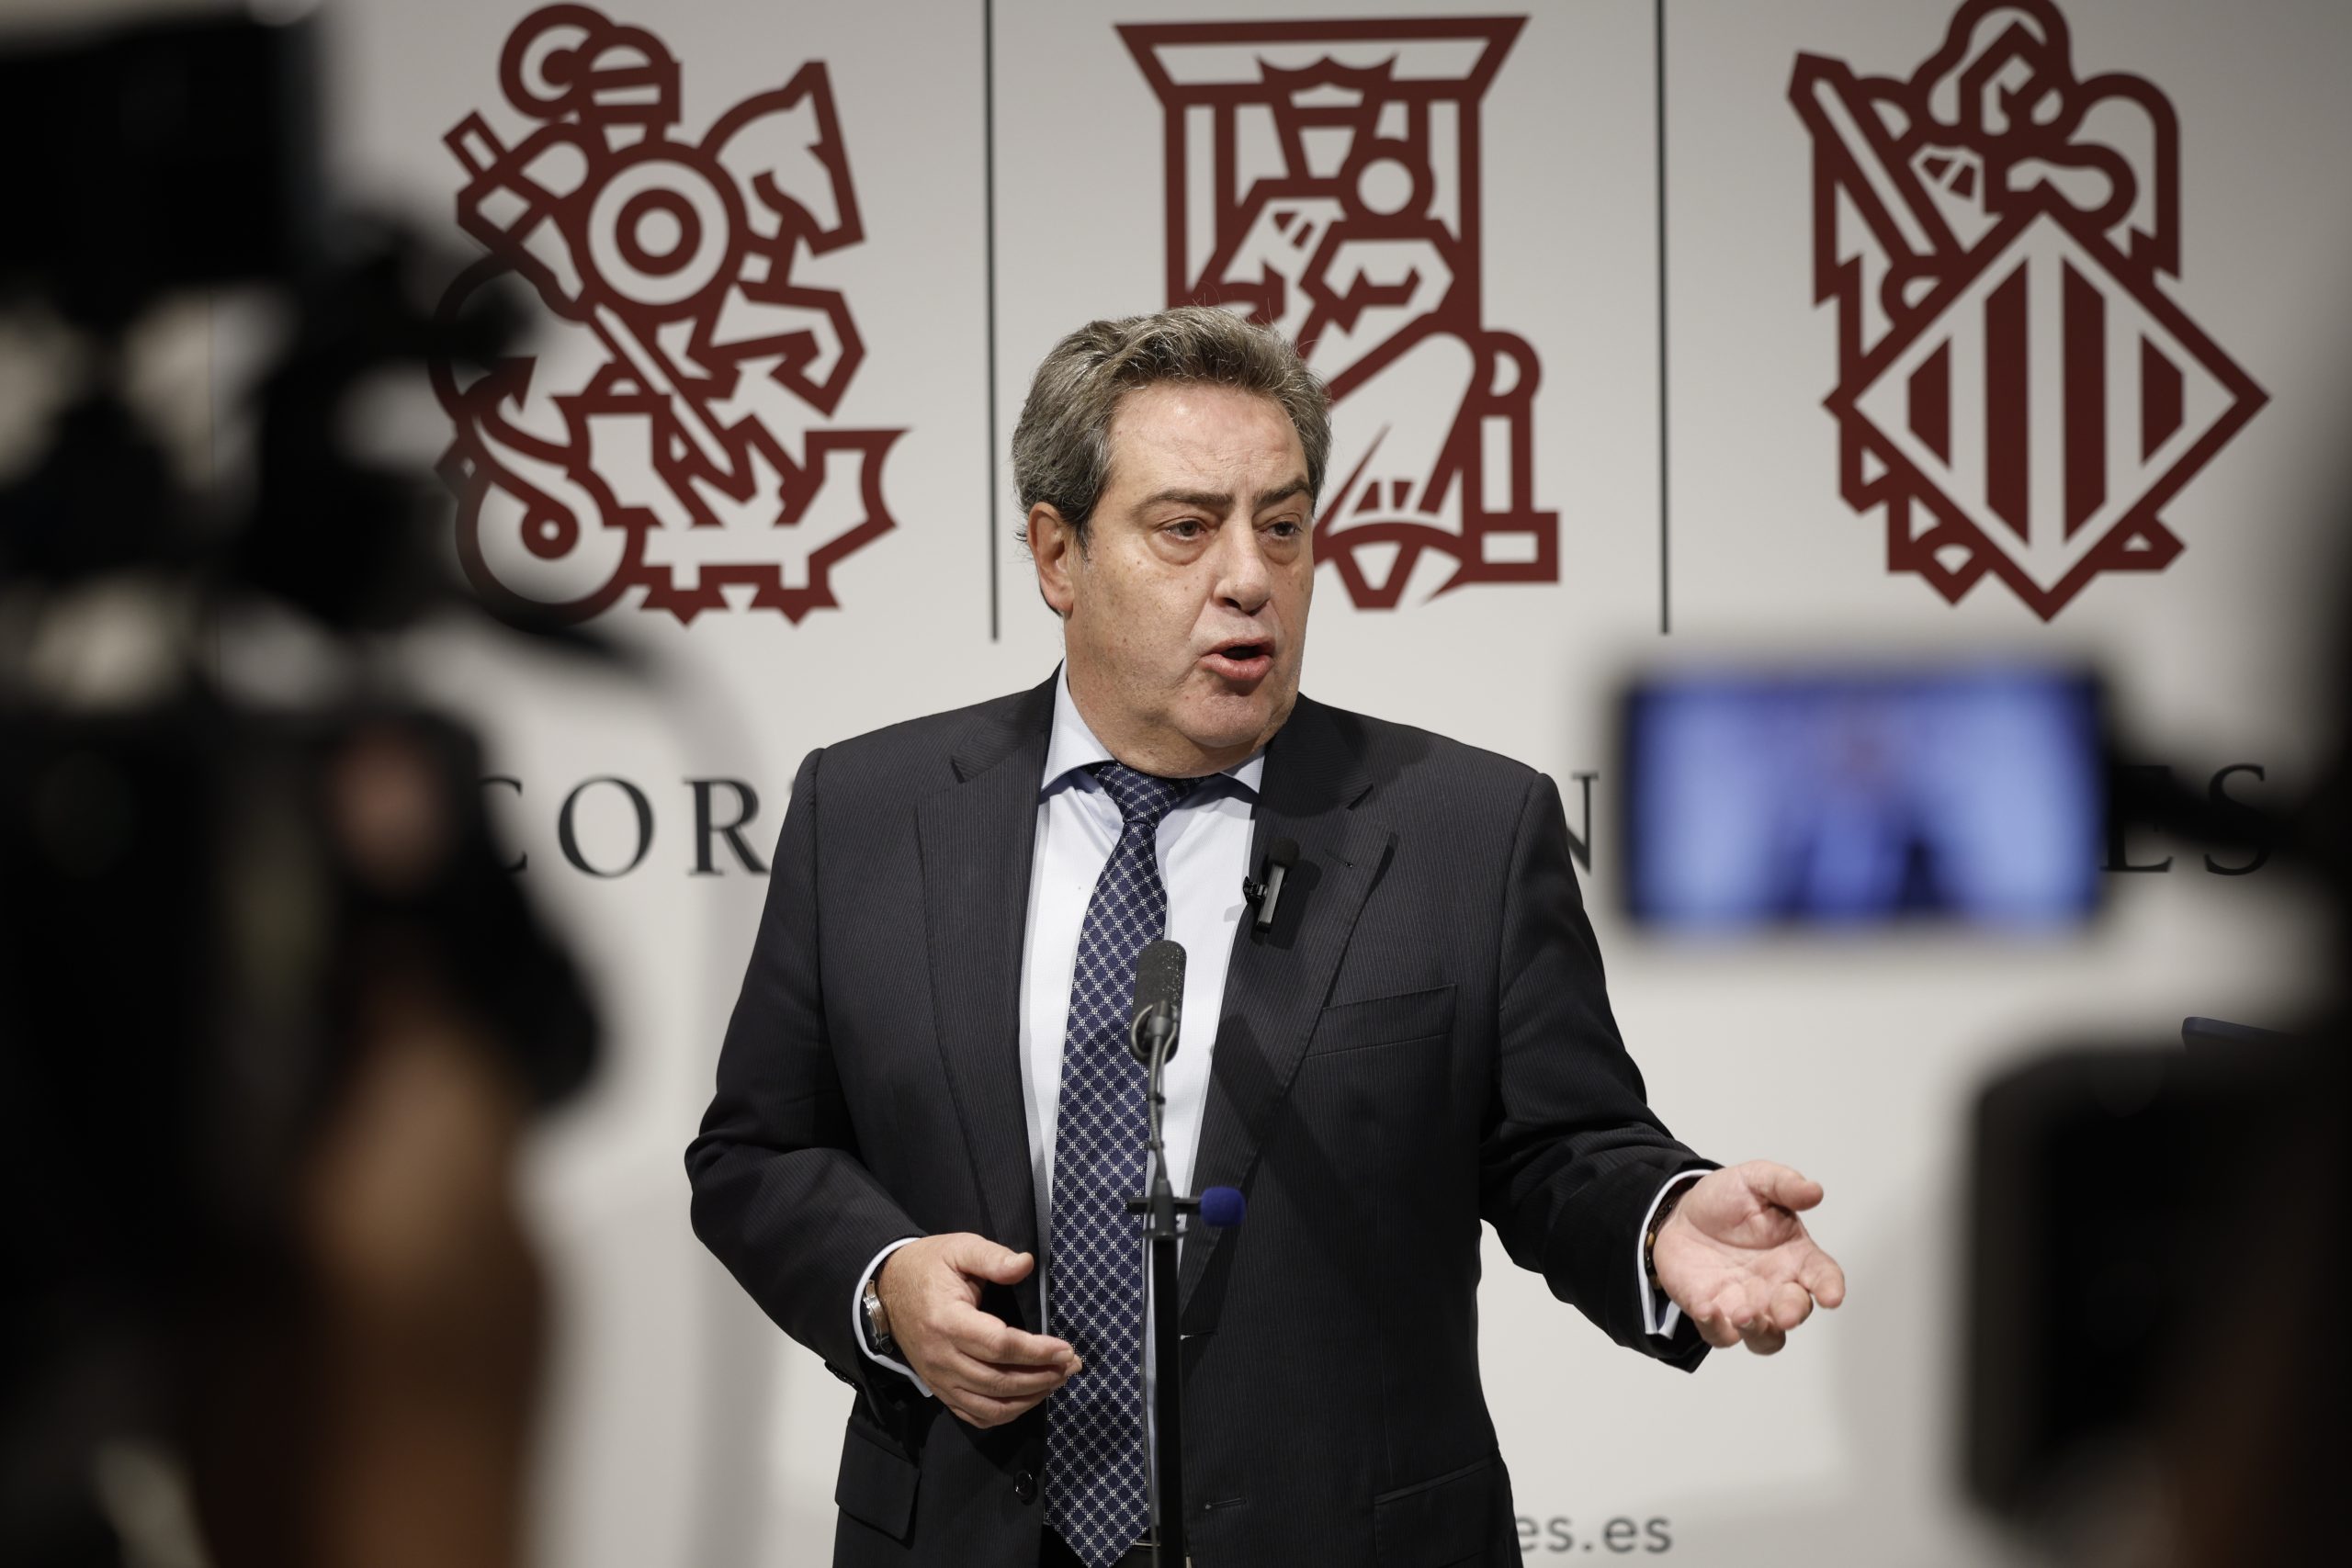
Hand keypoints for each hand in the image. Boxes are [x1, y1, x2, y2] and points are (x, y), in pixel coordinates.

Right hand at [874, 1234, 1080, 1427]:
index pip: (999, 1346)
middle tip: (1071, 1366)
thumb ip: (993, 1257)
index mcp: (948, 1321)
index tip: (1066, 1349)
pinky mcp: (939, 1390)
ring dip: (1029, 1399)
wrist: (888, 1289)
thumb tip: (1026, 1264)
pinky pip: (975, 1415)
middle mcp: (942, 1357)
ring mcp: (939, 1379)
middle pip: (999, 1381)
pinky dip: (1006, 1414)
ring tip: (1057, 1381)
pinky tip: (1029, 1398)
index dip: (1036, 1352)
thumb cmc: (930, 1266)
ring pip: (990, 1406)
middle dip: (1042, 1377)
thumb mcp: (960, 1249)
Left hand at [1652, 1161, 1846, 1355]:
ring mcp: (1746, 1304)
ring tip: (1744, 1315)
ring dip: (1759, 1332)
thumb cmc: (1726, 1201)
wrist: (1679, 1214)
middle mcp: (1776, 1286)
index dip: (1831, 1287)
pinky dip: (1715, 1328)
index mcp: (1795, 1256)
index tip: (1832, 1296)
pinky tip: (1707, 1308)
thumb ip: (1785, 1184)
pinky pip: (1719, 1334)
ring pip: (1765, 1337)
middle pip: (1796, 1311)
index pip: (1823, 1275)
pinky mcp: (1713, 1313)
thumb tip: (1814, 1191)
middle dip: (1792, 1314)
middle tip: (1784, 1313)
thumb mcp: (1755, 1181)